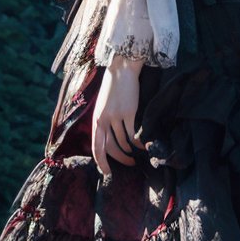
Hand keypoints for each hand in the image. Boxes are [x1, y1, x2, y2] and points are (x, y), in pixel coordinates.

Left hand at [92, 57, 142, 176]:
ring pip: (124, 142)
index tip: (107, 171)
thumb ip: (104, 121)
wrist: (121, 69)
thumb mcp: (103, 106)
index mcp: (96, 119)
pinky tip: (143, 146)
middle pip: (111, 148)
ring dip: (131, 151)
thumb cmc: (113, 87)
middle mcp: (104, 119)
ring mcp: (116, 116)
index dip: (101, 161)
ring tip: (136, 154)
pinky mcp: (129, 112)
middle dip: (119, 159)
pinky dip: (138, 143)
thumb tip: (109, 138)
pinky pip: (133, 134)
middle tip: (128, 164)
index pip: (96, 146)